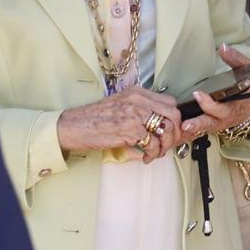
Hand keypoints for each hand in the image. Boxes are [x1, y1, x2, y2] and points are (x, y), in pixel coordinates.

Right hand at [57, 86, 183, 163]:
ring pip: (167, 130)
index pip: (169, 102)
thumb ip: (140, 110)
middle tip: (167, 144)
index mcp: (136, 92)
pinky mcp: (131, 129)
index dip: (174, 119)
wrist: (75, 126)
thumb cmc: (94, 119)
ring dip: (165, 146)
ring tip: (155, 153)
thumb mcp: (119, 106)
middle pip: (173, 114)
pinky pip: (154, 144)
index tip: (172, 132)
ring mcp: (135, 113)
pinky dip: (152, 154)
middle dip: (175, 133)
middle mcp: (138, 99)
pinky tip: (145, 157)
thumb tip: (161, 127)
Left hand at [179, 44, 249, 140]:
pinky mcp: (209, 125)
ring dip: (193, 129)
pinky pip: (200, 128)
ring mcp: (217, 123)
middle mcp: (226, 117)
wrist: (249, 104)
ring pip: (205, 128)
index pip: (225, 106)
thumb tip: (223, 47)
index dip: (211, 104)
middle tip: (186, 123)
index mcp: (237, 104)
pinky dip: (191, 129)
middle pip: (212, 122)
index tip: (198, 94)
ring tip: (181, 128)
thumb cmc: (246, 85)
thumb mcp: (246, 70)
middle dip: (200, 122)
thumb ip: (235, 58)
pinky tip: (177, 128)